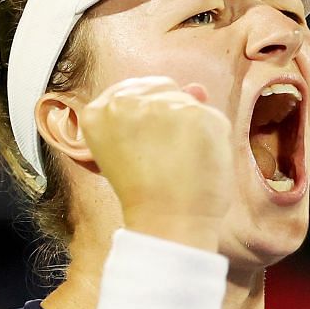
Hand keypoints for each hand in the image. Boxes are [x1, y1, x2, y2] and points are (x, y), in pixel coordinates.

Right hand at [81, 75, 232, 241]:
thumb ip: (149, 111)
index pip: (131, 90)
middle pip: (160, 88)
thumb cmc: (145, 194)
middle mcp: (125, 102)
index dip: (146, 114)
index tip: (150, 137)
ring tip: (180, 160)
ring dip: (190, 125)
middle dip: (168, 115)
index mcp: (98, 112)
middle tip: (165, 153)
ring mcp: (162, 105)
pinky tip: (198, 160)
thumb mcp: (124, 148)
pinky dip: (211, 136)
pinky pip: (211, 114)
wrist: (166, 222)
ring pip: (186, 100)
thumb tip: (196, 87)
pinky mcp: (195, 114)